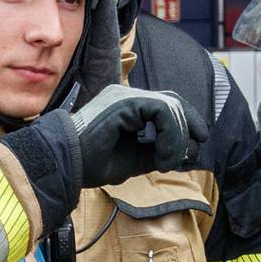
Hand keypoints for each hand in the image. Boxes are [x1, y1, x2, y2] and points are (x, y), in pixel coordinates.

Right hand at [69, 85, 204, 188]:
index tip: (196, 146)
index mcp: (126, 107)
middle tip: (194, 151)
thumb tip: (186, 153)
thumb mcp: (134, 159)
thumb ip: (156, 151)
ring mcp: (124, 96)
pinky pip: (161, 110)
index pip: (165, 104)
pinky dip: (171, 134)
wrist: (64, 165)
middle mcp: (126, 97)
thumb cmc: (90, 164)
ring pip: (170, 106)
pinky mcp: (124, 102)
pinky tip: (162, 156)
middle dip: (190, 125)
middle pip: (172, 101)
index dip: (187, 122)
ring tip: (166, 162)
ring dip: (178, 138)